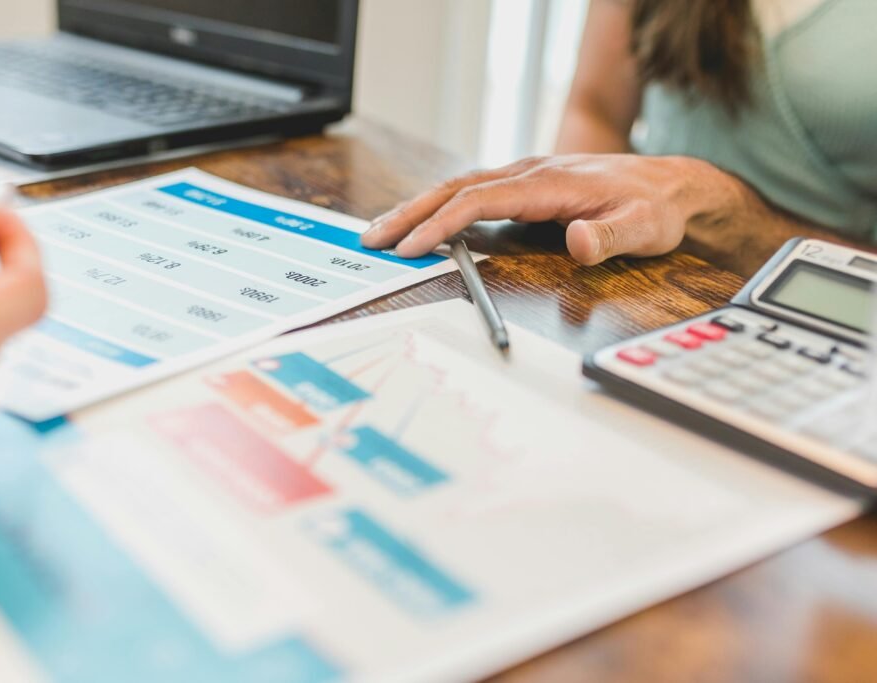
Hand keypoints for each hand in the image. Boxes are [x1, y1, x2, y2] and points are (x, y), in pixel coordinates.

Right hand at [361, 154, 743, 264]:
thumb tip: (577, 242)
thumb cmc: (656, 208)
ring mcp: (525, 176)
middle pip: (455, 188)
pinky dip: (440, 206)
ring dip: (419, 208)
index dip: (442, 224)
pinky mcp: (526, 185)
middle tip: (373, 238)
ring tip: (384, 231)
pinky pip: (472, 191)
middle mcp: (529, 172)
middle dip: (411, 212)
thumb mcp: (643, 228)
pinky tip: (424, 222)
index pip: (479, 200)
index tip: (412, 246)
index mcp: (548, 183)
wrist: (672, 184)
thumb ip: (609, 237)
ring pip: (458, 186)